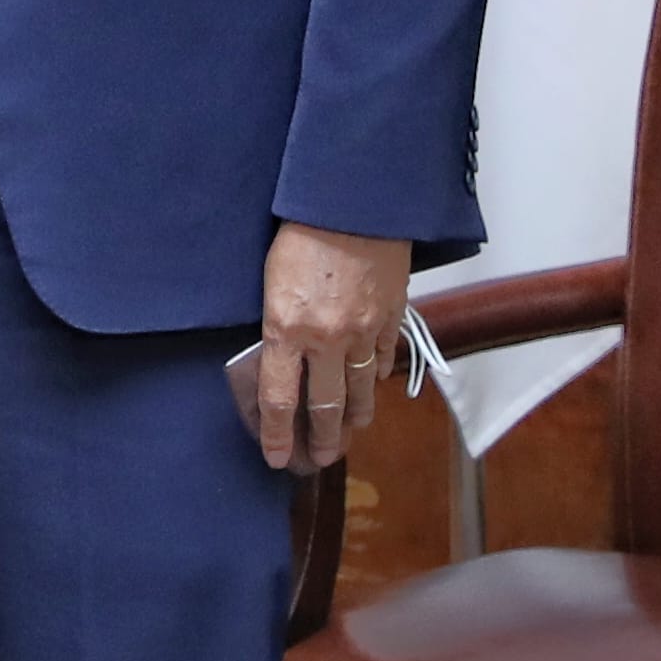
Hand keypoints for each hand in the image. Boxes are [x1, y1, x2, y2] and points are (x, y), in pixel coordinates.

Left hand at [257, 221, 411, 473]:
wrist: (353, 201)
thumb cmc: (299, 231)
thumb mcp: (269, 278)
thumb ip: (276, 323)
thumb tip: (279, 356)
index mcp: (285, 329)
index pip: (278, 399)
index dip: (276, 435)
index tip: (275, 457)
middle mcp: (325, 339)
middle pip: (324, 406)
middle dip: (321, 440)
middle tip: (319, 460)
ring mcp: (363, 331)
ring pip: (360, 391)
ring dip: (354, 418)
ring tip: (349, 434)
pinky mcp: (391, 316)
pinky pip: (384, 358)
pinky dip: (377, 377)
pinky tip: (371, 386)